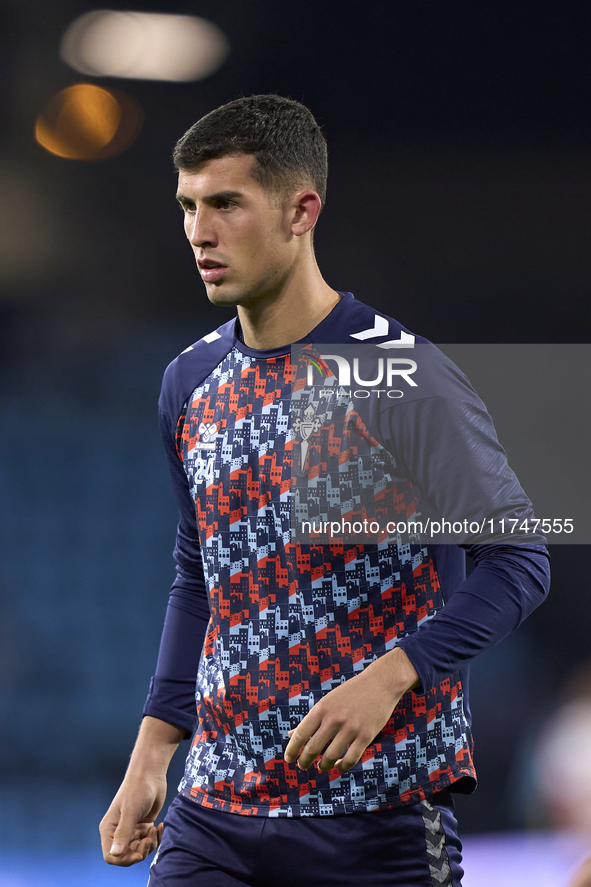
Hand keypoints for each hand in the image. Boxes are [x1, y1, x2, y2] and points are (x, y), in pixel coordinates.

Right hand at [100, 772, 166, 865]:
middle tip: (149, 839)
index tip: (139, 853)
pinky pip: (149, 841)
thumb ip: (123, 833)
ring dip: (150, 844)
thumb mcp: (130, 812)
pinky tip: (160, 826)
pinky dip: (156, 837)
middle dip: (140, 851)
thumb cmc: (137, 789)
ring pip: (140, 849)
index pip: (111, 856)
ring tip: (155, 829)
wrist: (151, 775)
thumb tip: (115, 854)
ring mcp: (132, 829)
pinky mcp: (143, 826)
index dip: (124, 859)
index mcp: (109, 829)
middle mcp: (119, 832)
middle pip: (127, 855)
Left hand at [284, 647, 418, 771]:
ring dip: (323, 766)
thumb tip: (291, 736)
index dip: (292, 750)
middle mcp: (334, 718)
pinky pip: (350, 759)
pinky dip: (342, 766)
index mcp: (322, 708)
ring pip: (330, 757)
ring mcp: (351, 728)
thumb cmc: (350, 693)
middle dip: (304, 761)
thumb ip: (311, 720)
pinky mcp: (366, 736)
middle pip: (313, 748)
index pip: (301, 734)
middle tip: (302, 766)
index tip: (288, 759)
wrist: (379, 683)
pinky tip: (338, 764)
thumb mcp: (327, 702)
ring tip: (322, 766)